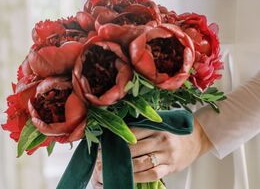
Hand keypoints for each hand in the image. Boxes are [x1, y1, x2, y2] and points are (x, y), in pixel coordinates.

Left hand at [91, 119, 211, 186]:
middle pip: (135, 148)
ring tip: (114, 169)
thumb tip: (121, 131)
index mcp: (157, 127)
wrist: (196, 138)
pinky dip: (140, 177)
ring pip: (142, 163)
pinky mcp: (170, 167)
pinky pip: (153, 174)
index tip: (106, 145)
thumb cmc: (174, 131)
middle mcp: (161, 140)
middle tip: (104, 159)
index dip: (118, 139)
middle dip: (118, 155)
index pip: (134, 132)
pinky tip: (130, 178)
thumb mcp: (160, 123)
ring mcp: (166, 155)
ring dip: (126, 168)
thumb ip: (144, 125)